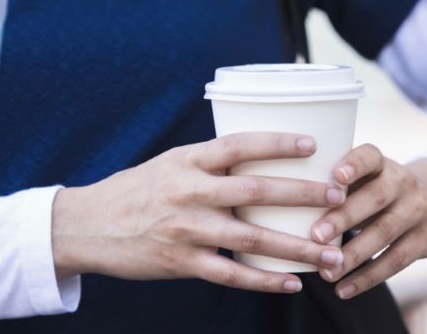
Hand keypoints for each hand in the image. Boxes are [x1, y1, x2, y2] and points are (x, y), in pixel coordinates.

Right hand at [51, 132, 347, 292]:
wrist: (89, 225)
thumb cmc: (135, 190)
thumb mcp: (169, 164)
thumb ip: (207, 163)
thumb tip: (254, 158)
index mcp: (186, 161)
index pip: (238, 145)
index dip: (276, 143)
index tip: (313, 144)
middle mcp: (188, 192)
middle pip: (254, 190)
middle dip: (301, 194)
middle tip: (337, 196)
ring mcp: (186, 229)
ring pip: (250, 238)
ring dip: (295, 247)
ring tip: (331, 253)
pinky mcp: (181, 263)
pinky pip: (231, 274)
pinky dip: (264, 280)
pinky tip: (292, 282)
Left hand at [310, 144, 426, 298]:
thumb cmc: (374, 187)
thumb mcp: (363, 175)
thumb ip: (332, 182)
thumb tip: (281, 200)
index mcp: (381, 162)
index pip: (369, 155)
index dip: (354, 164)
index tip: (335, 175)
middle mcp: (403, 181)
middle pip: (374, 198)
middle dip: (343, 218)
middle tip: (315, 235)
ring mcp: (418, 210)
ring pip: (384, 233)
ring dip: (352, 255)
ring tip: (325, 272)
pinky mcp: (426, 239)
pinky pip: (396, 261)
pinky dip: (367, 278)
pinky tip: (343, 290)